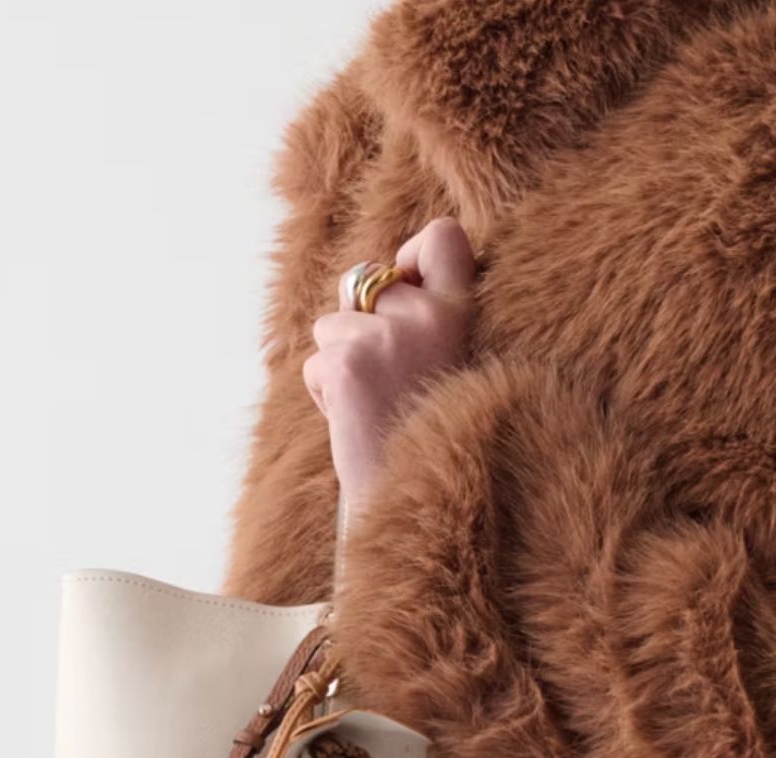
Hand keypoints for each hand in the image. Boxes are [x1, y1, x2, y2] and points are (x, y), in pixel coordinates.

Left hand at [303, 217, 475, 510]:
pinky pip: (313, 364)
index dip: (413, 254)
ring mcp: (383, 337)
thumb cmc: (429, 441)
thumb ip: (420, 323)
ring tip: (374, 404)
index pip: (442, 236)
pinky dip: (324, 393)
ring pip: (331, 325)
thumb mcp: (445, 368)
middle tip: (388, 380)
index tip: (411, 286)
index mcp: (461, 317)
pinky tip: (355, 420)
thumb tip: (374, 284)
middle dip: (360, 325)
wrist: (420, 503)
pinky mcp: (345, 364)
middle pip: (366, 281)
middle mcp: (426, 317)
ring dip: (340, 364)